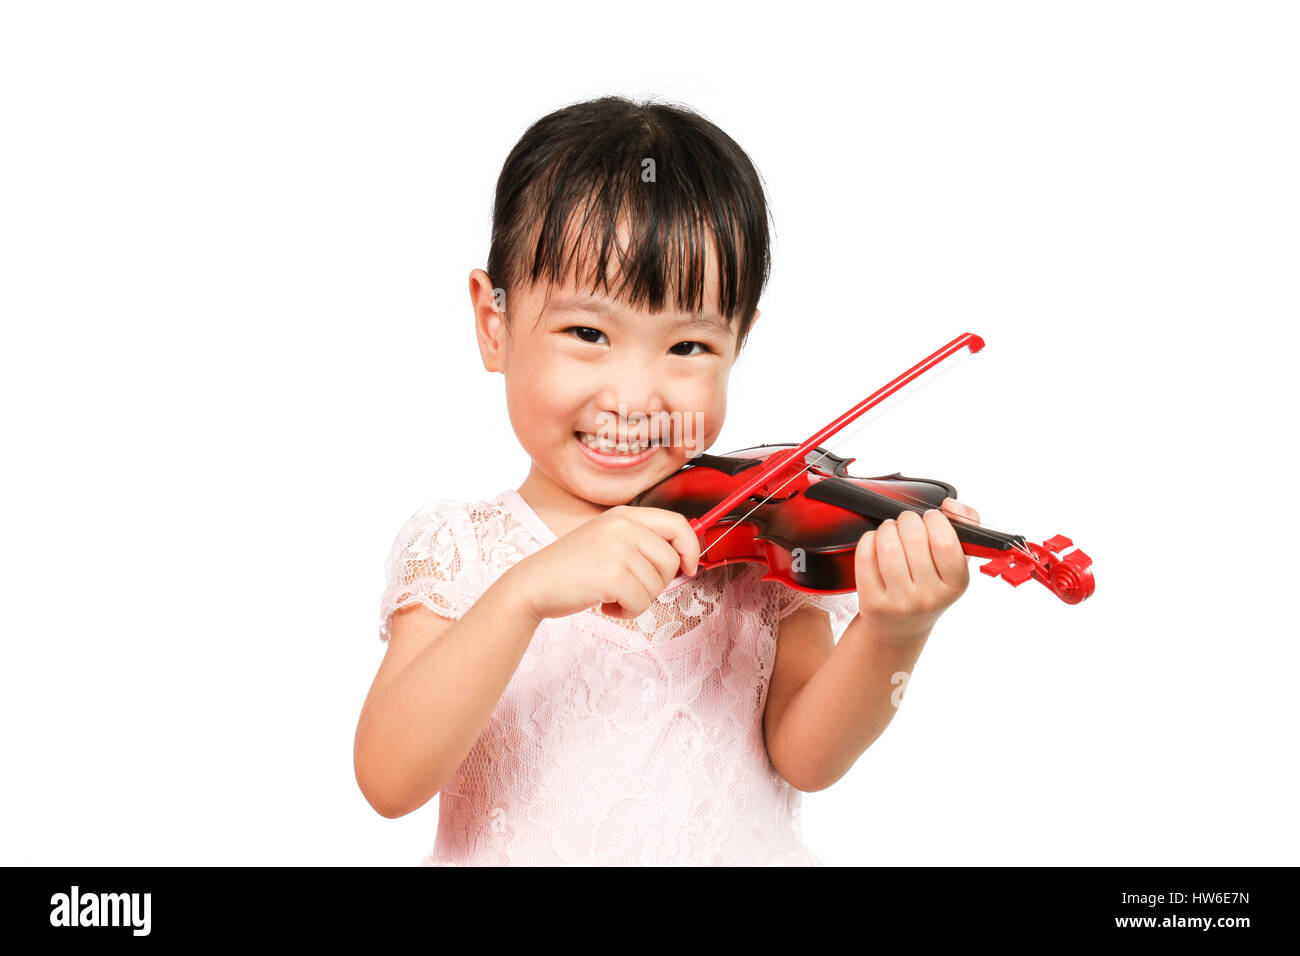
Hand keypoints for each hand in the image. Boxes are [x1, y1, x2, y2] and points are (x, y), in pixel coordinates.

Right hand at [506, 505, 700, 621]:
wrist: (533, 585)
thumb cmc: (571, 569)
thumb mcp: (607, 541)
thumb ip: (640, 541)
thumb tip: (683, 557)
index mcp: (623, 515)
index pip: (677, 523)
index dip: (690, 548)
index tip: (688, 567)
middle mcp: (622, 526)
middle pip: (670, 560)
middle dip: (657, 583)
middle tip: (629, 588)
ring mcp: (617, 548)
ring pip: (657, 585)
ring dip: (638, 600)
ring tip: (611, 596)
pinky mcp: (612, 574)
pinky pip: (641, 602)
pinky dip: (627, 612)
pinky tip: (606, 605)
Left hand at [853, 497, 980, 647]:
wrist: (901, 627)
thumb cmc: (930, 586)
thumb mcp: (956, 562)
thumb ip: (966, 525)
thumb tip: (951, 504)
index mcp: (956, 584)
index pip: (945, 542)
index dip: (935, 520)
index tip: (930, 517)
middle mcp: (929, 597)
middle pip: (914, 539)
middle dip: (907, 519)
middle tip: (906, 521)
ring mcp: (900, 602)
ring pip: (888, 547)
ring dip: (887, 528)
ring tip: (890, 529)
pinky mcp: (873, 603)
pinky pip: (865, 558)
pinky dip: (868, 540)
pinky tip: (875, 542)